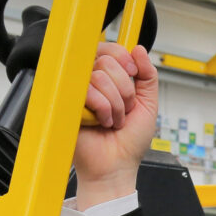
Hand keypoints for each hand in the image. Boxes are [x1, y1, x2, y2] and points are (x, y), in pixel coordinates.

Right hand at [73, 42, 157, 209]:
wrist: (116, 165)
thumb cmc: (129, 141)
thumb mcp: (148, 104)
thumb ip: (148, 76)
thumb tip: (138, 49)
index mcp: (107, 78)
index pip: (109, 49)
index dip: (123, 59)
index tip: (134, 75)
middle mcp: (89, 81)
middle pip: (107, 61)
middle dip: (125, 91)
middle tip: (123, 111)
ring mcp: (76, 91)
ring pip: (99, 77)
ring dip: (115, 105)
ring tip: (112, 121)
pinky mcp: (66, 102)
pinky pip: (88, 91)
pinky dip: (103, 110)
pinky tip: (100, 123)